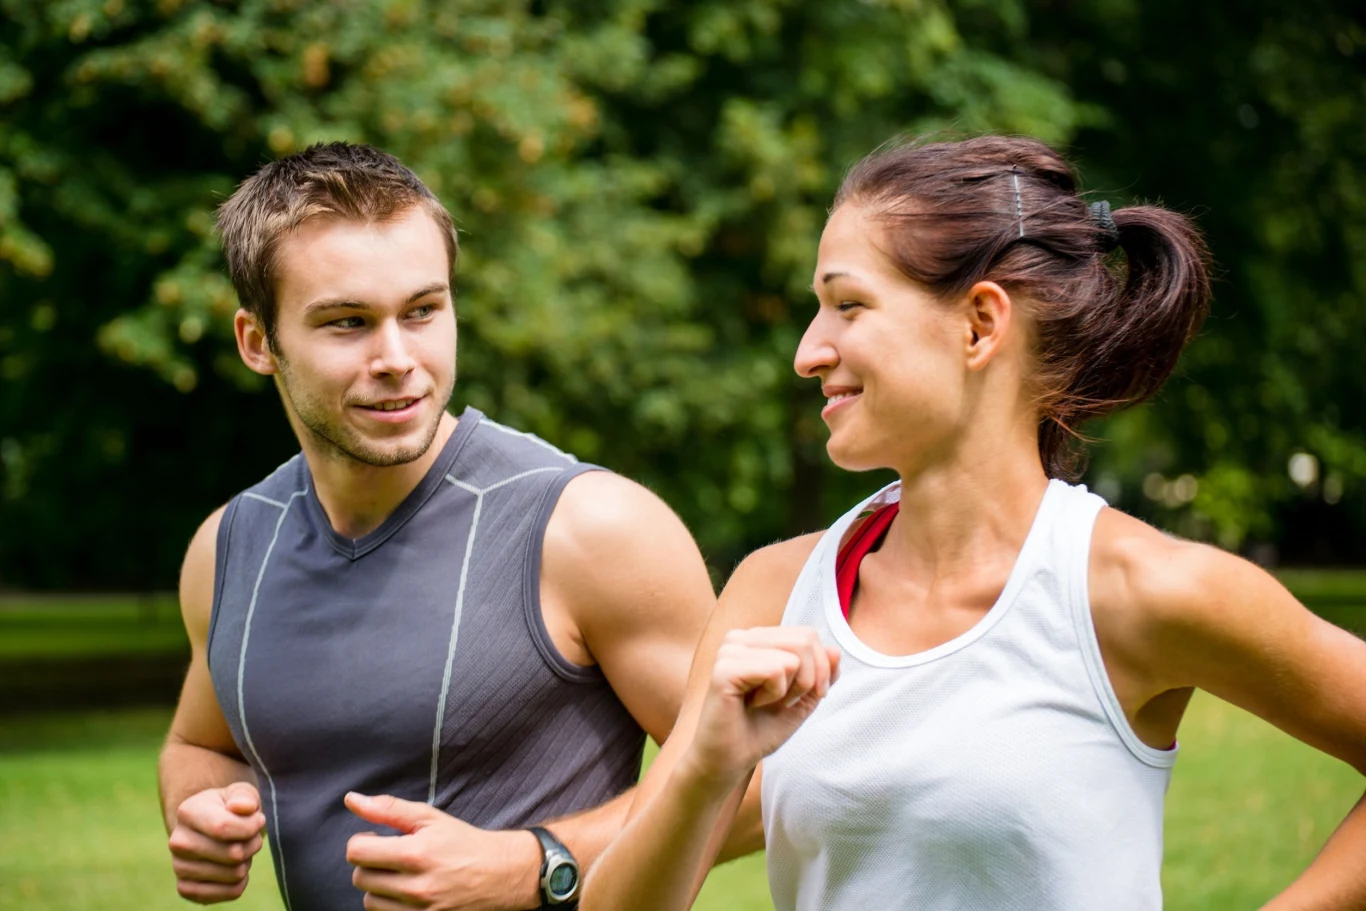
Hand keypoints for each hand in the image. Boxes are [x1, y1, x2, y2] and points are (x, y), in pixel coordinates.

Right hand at [168, 782, 265, 903]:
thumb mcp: (240, 792)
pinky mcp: (186, 889)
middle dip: (252, 844)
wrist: (210, 828)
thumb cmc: (230, 807)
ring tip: (239, 848)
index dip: (251, 826)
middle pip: (233, 854)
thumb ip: (245, 796)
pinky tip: (234, 867)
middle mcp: (178, 842)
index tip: (258, 819)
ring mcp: (179, 867)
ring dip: (247, 861)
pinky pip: (230, 892)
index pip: (224, 827)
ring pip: (234, 874)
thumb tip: (243, 807)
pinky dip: (241, 881)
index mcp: (187, 812)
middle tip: (250, 836)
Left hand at [344, 793, 542, 910]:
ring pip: (370, 902)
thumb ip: (388, 809)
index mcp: (415, 854)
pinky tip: (406, 892)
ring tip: (400, 875)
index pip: (357, 852)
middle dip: (371, 863)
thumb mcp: (429, 818)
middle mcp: (416, 887)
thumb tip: (351, 800)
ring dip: (378, 887)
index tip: (377, 839)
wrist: (499, 874)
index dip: (362, 841)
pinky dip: (390, 905)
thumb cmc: (463, 842)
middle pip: (360, 878)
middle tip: (391, 856)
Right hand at [684, 626, 840, 784]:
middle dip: (807, 680)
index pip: (808, 634)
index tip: (797, 697)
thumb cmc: (761, 729)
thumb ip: (822, 673)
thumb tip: (835, 650)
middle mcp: (740, 637)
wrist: (731, 761)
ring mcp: (730, 651)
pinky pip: (776, 670)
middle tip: (781, 702)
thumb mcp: (803, 699)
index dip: (818, 670)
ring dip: (789, 690)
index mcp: (756, 638)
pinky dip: (774, 695)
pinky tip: (751, 704)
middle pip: (805, 640)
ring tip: (762, 703)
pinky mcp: (724, 669)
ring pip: (794, 656)